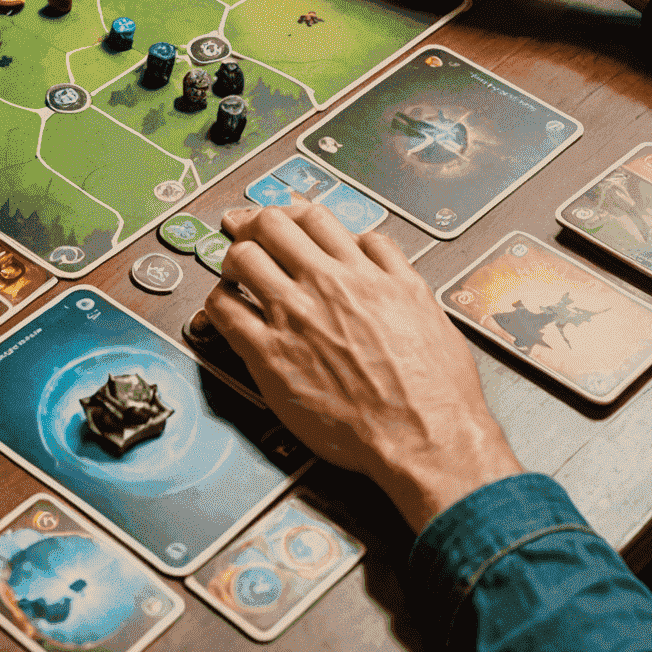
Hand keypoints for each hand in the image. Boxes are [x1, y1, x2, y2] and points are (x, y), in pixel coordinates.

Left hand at [205, 202, 521, 531]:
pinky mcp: (269, 355)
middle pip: (271, 225)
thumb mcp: (424, 306)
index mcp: (362, 272)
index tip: (283, 221)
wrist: (426, 438)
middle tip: (250, 239)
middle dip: (256, 226)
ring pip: (243, 257)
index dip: (292, 214)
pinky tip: (225, 310)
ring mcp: (293, 317)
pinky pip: (226, 310)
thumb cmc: (433, 387)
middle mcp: (325, 285)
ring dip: (234, 260)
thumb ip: (394, 267)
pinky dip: (218, 303)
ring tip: (236, 274)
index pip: (313, 217)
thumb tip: (371, 245)